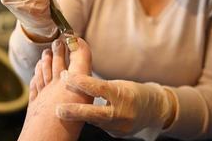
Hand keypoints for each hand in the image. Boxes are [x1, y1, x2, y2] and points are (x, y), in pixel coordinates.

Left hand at [18, 38, 92, 140]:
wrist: (45, 137)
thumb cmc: (68, 117)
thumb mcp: (83, 91)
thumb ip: (81, 65)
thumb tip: (80, 46)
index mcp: (70, 80)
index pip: (75, 58)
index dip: (75, 45)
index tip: (72, 36)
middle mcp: (56, 84)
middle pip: (57, 62)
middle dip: (58, 50)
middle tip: (58, 41)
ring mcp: (44, 93)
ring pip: (43, 72)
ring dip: (45, 61)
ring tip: (45, 53)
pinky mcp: (36, 103)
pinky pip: (35, 85)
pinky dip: (35, 76)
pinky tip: (35, 74)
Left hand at [56, 74, 175, 136]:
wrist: (154, 110)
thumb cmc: (133, 92)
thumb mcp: (119, 84)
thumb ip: (99, 86)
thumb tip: (76, 80)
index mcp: (123, 95)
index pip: (99, 88)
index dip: (80, 82)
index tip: (65, 76)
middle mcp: (122, 113)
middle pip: (94, 113)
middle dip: (74, 111)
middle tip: (57, 110)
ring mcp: (120, 127)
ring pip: (94, 121)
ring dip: (78, 115)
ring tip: (62, 111)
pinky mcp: (117, 134)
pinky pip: (99, 126)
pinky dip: (88, 119)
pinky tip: (79, 115)